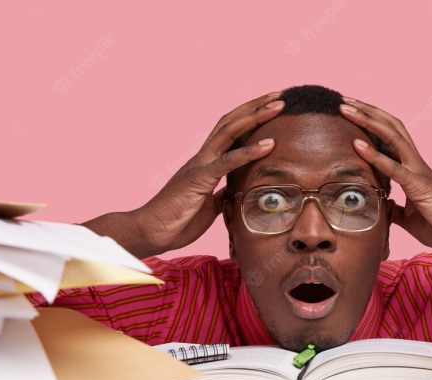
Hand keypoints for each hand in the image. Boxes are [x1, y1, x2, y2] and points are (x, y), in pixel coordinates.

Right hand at [84, 92, 283, 257]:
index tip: (271, 108)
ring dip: (255, 117)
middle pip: (231, 122)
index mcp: (206, 163)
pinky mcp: (199, 179)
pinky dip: (249, 152)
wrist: (152, 232)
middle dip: (256, 107)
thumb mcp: (210, 206)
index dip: (250, 118)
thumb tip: (235, 191)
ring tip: (278, 105)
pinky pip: (227, 162)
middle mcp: (203, 157)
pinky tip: (269, 144)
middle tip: (280, 95)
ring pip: (229, 131)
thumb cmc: (178, 220)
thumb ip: (222, 194)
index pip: (231, 133)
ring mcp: (200, 165)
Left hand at [339, 97, 431, 269]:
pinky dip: (374, 155)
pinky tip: (356, 144)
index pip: (390, 136)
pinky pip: (394, 167)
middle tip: (342, 100)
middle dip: (366, 111)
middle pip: (390, 126)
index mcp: (412, 169)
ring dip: (367, 120)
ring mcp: (418, 171)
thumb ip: (395, 208)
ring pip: (392, 136)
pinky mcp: (419, 185)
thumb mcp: (409, 217)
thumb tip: (380, 206)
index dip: (370, 122)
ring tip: (345, 108)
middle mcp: (415, 163)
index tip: (350, 112)